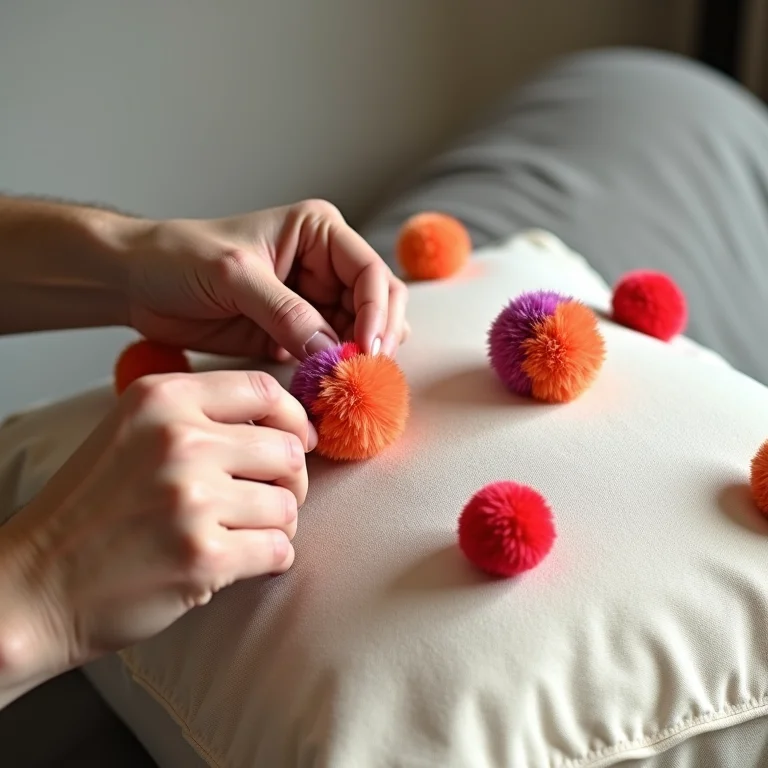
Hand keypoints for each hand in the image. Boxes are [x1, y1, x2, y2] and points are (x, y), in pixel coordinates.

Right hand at [0, 370, 309, 685]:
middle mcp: (179, 441)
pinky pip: (279, 549)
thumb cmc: (92, 510)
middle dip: (291, 480)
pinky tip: (236, 562)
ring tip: (240, 534)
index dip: (293, 418)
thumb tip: (283, 424)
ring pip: (288, 505)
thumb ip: (199, 416)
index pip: (262, 389)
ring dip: (276, 526)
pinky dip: (268, 560)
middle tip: (269, 499)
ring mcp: (192, 499)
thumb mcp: (133, 432)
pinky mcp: (203, 556)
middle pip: (287, 449)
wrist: (35, 586)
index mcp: (162, 400)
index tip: (295, 441)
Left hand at [126, 199, 408, 360]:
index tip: (367, 350)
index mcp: (318, 232)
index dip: (376, 312)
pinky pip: (329, 356)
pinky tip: (328, 389)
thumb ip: (285, 312)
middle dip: (375, 338)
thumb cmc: (179, 258)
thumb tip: (331, 353)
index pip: (369, 272)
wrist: (138, 283)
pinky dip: (333, 374)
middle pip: (376, 304)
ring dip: (357, 360)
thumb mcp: (233, 275)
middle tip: (362, 374)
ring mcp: (313, 302)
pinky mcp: (297, 333)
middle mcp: (324, 265)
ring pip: (358, 334)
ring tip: (346, 385)